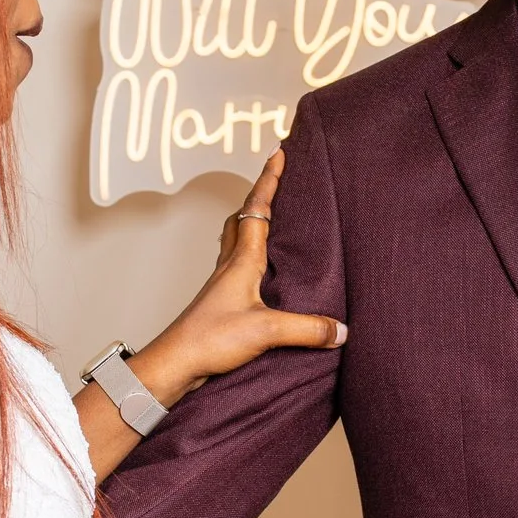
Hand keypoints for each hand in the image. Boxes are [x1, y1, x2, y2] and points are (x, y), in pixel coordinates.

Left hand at [128, 151, 346, 405]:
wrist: (174, 363)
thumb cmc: (210, 340)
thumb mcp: (267, 331)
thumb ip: (307, 328)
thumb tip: (342, 330)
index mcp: (242, 260)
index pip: (258, 209)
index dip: (270, 180)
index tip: (280, 153)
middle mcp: (230, 265)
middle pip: (243, 217)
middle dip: (261, 194)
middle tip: (277, 178)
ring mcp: (223, 283)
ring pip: (237, 239)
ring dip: (253, 220)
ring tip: (273, 216)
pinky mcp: (222, 303)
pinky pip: (238, 265)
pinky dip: (252, 253)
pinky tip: (263, 269)